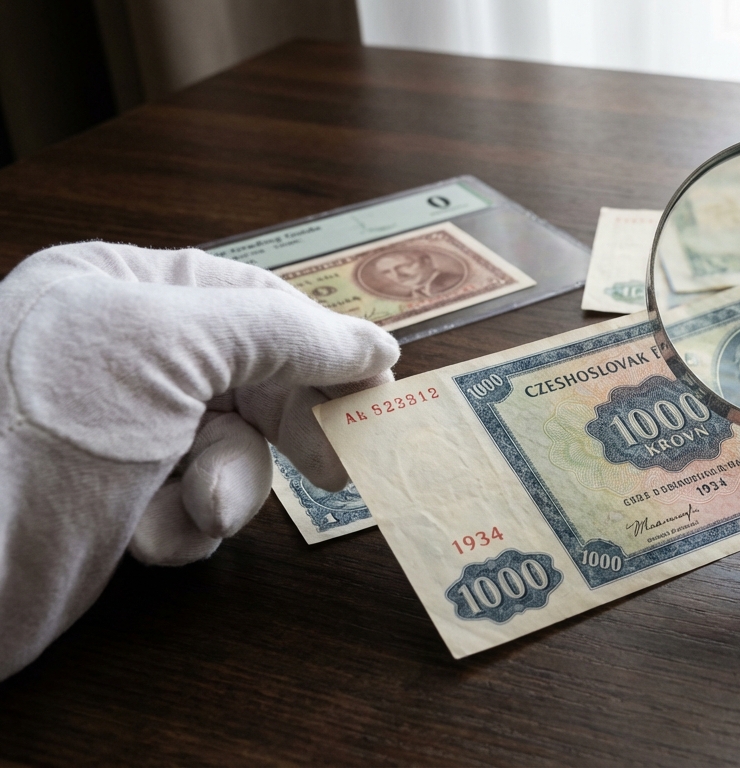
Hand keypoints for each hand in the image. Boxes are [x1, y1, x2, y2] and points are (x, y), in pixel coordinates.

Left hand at [0, 242, 398, 678]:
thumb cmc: (48, 422)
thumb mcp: (172, 347)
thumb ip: (283, 334)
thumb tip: (377, 345)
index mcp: (118, 287)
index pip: (250, 300)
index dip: (319, 343)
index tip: (375, 385)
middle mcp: (116, 351)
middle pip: (249, 381)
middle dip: (275, 431)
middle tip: (335, 470)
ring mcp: (114, 431)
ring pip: (228, 451)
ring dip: (225, 487)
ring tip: (197, 509)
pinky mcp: (110, 502)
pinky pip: (188, 507)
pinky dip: (182, 528)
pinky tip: (148, 537)